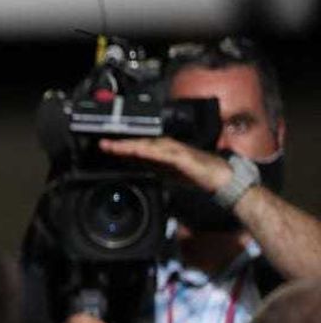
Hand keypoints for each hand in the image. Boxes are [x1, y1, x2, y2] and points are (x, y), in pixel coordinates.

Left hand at [99, 137, 231, 192]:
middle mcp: (167, 147)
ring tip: (114, 147)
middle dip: (121, 145)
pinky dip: (150, 153)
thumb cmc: (195, 174)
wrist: (220, 178)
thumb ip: (152, 168)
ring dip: (131, 146)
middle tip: (102, 144)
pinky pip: (164, 155)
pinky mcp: (184, 158)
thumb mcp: (167, 173)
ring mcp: (175, 151)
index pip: (139, 147)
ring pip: (149, 147)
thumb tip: (135, 167)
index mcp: (163, 150)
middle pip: (140, 144)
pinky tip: (138, 152)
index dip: (121, 146)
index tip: (105, 146)